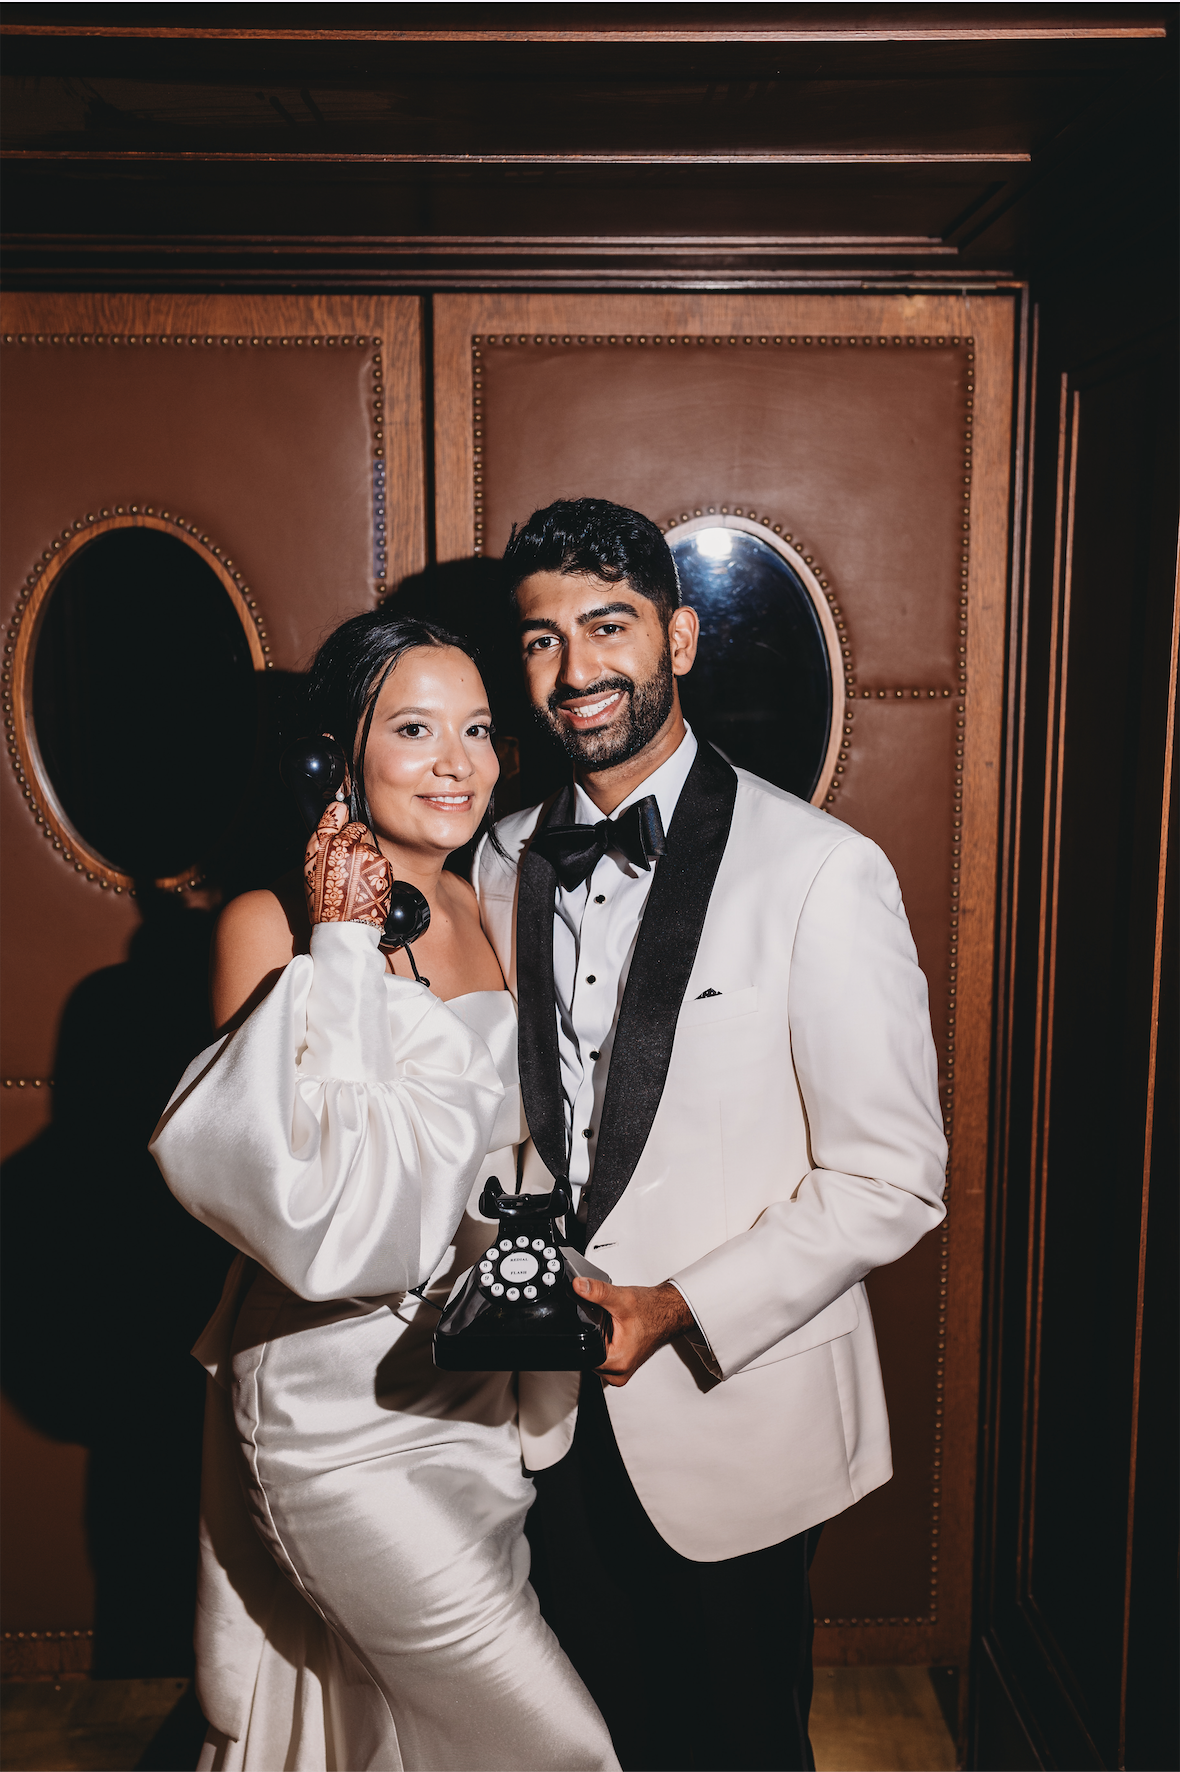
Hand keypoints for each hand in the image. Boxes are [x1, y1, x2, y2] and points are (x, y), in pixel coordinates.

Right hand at [304, 799, 392, 929]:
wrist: (343, 930)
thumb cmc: (325, 904)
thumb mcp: (312, 869)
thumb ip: (323, 840)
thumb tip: (337, 814)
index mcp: (322, 845)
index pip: (334, 813)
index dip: (338, 814)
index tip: (340, 811)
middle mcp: (344, 845)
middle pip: (357, 827)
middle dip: (356, 838)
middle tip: (349, 860)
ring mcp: (365, 854)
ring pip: (370, 844)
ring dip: (365, 856)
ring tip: (355, 879)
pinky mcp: (382, 864)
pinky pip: (380, 859)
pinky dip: (375, 868)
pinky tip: (365, 884)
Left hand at [573, 1277, 693, 1386]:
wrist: (667, 1311)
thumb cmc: (652, 1310)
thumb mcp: (621, 1299)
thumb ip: (597, 1292)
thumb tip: (578, 1286)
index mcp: (617, 1362)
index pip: (583, 1353)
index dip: (584, 1333)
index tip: (601, 1322)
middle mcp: (619, 1373)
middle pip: (587, 1355)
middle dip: (593, 1336)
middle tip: (610, 1323)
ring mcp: (621, 1372)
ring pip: (594, 1356)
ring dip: (599, 1340)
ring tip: (614, 1327)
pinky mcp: (622, 1366)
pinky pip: (603, 1356)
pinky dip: (605, 1343)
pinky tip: (616, 1332)